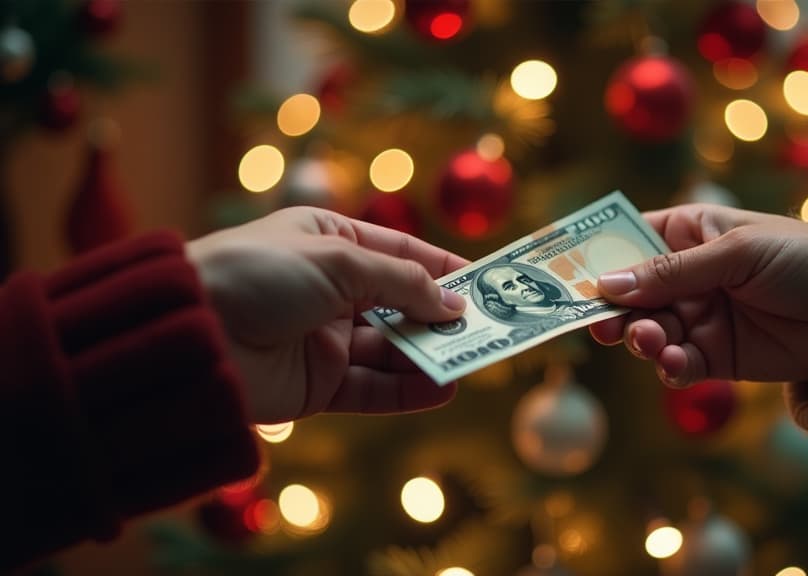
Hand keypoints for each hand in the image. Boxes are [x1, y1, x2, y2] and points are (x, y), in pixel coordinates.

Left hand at [186, 207, 467, 422]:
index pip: (400, 252)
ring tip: (471, 359)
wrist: (189, 333)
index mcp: (329, 240)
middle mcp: (329, 289)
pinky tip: (442, 388)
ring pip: (391, 349)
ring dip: (430, 355)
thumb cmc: (258, 272)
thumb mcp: (339, 260)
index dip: (442, 267)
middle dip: (441, 316)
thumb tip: (453, 302)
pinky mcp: (316, 385)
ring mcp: (323, 339)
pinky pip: (372, 388)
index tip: (486, 282)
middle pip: (400, 304)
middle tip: (489, 327)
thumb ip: (402, 282)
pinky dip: (408, 390)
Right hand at [590, 203, 807, 387]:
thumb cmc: (804, 258)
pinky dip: (670, 368)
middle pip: (630, 294)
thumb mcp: (736, 253)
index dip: (596, 258)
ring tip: (651, 342)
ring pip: (649, 332)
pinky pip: (678, 365)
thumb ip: (671, 272)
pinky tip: (675, 365)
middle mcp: (687, 276)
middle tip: (602, 324)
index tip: (563, 277)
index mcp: (688, 232)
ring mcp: (699, 317)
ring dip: (642, 340)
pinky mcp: (716, 356)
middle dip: (614, 310)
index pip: (628, 242)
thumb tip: (605, 285)